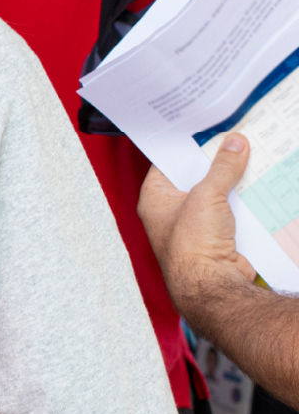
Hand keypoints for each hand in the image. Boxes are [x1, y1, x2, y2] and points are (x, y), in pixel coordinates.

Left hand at [138, 134, 255, 312]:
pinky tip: (258, 182)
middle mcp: (170, 211)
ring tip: (251, 153)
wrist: (212, 286)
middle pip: (194, 177)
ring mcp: (194, 225)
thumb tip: (234, 143)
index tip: (203, 127)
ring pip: (215, 193)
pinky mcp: (216, 236)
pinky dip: (242, 199)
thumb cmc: (192, 245)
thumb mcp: (206, 195)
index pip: (167, 162)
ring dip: (232, 180)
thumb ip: (222, 168)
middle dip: (215, 161)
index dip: (184, 145)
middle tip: (234, 138)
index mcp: (154, 198)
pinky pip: (230, 210)